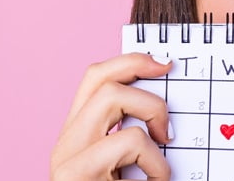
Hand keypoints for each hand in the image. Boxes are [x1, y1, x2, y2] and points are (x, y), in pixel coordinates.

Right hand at [51, 53, 173, 179]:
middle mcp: (66, 143)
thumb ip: (128, 139)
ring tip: (160, 165)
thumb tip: (164, 110)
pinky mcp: (77, 173)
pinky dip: (158, 165)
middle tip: (168, 127)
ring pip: (113, 101)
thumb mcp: (122, 168)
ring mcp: (68, 158)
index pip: (96, 78)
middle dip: (146, 94)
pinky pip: (131, 143)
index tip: (164, 64)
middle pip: (103, 82)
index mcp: (77, 137)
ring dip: (152, 130)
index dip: (131, 62)